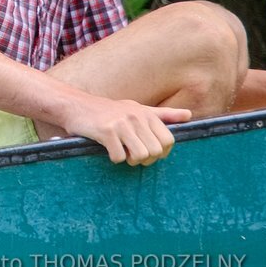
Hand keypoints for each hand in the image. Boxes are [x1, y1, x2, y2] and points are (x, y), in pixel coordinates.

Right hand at [65, 99, 190, 166]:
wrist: (75, 105)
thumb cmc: (108, 110)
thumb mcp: (137, 108)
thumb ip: (164, 114)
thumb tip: (189, 115)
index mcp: (146, 113)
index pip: (168, 141)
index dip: (161, 152)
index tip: (149, 152)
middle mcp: (136, 117)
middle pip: (156, 151)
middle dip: (146, 159)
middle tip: (133, 156)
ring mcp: (121, 124)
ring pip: (140, 155)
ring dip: (131, 161)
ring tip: (123, 154)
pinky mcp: (106, 131)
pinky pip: (119, 157)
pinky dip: (115, 159)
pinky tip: (108, 150)